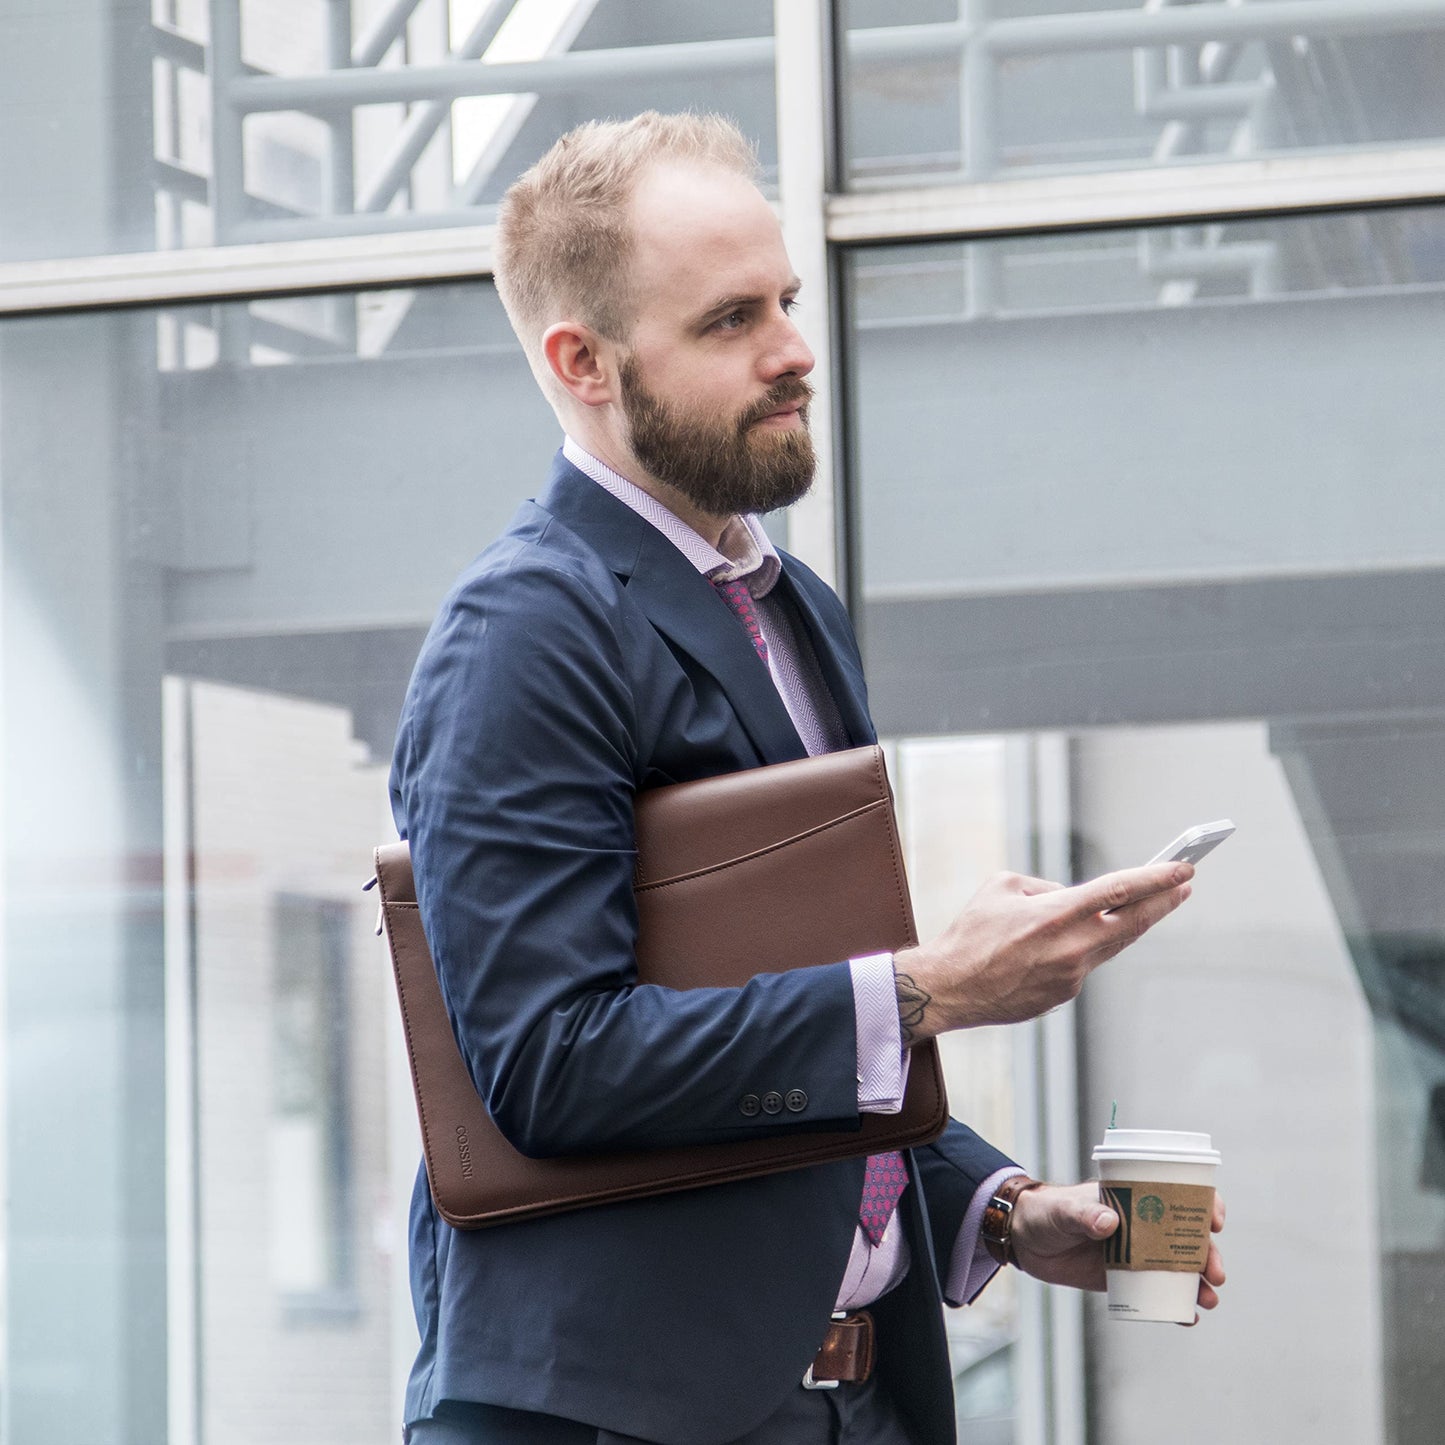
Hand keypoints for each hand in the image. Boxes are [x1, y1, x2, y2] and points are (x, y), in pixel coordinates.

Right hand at [893, 862, 1192, 1040]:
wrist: (951, 987)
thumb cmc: (971, 932)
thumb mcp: (1002, 887)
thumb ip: (1045, 886)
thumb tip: (1070, 897)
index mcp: (1056, 913)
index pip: (1120, 891)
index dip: (1157, 879)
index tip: (1183, 869)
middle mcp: (1072, 946)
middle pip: (1134, 922)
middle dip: (1165, 901)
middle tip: (1185, 886)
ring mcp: (1072, 975)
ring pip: (1114, 945)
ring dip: (1136, 924)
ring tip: (1154, 907)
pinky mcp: (1064, 995)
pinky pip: (1084, 964)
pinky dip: (1087, 947)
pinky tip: (1080, 939)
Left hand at [1009, 1181, 1226, 1321]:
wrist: (1024, 1239)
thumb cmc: (1046, 1212)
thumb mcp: (1064, 1210)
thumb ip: (1084, 1215)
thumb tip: (1109, 1223)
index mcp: (1134, 1197)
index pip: (1178, 1193)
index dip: (1204, 1203)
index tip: (1214, 1220)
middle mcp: (1142, 1224)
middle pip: (1187, 1236)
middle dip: (1208, 1254)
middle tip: (1215, 1273)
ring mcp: (1136, 1253)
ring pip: (1179, 1267)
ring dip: (1200, 1282)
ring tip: (1208, 1299)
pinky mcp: (1124, 1279)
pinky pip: (1158, 1292)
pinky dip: (1176, 1306)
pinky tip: (1189, 1318)